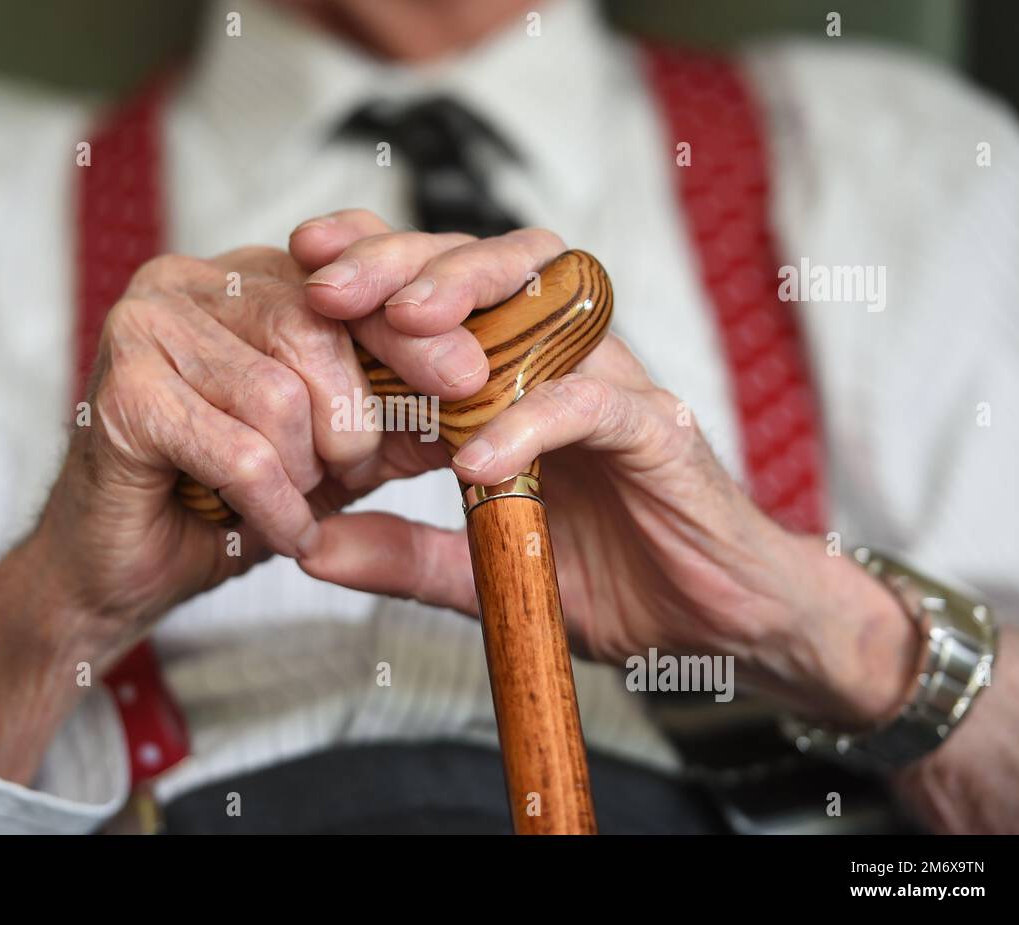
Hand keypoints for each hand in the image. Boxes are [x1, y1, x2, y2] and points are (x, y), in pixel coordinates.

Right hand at [0, 214, 566, 781]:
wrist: (123, 568)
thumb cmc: (226, 498)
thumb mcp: (330, 449)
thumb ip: (393, 412)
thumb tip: (478, 386)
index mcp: (242, 277)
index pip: (347, 275)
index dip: (414, 328)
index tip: (470, 378)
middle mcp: (189, 281)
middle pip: (317, 328)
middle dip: (355, 420)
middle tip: (351, 475)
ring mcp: (145, 326)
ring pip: (281, 395)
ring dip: (305, 472)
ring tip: (293, 503)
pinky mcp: (120, 390)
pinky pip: (241, 451)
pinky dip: (273, 506)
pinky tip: (274, 531)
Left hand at [296, 218, 920, 729]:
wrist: (717, 625)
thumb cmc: (612, 579)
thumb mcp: (484, 569)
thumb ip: (403, 553)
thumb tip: (309, 546)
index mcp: (515, 379)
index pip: (443, 292)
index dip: (376, 264)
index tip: (301, 267)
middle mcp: (562, 365)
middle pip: (486, 267)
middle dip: (403, 261)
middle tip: (330, 285)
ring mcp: (612, 388)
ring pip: (545, 301)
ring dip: (467, 299)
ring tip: (396, 326)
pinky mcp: (657, 431)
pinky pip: (592, 405)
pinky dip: (530, 423)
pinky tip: (473, 458)